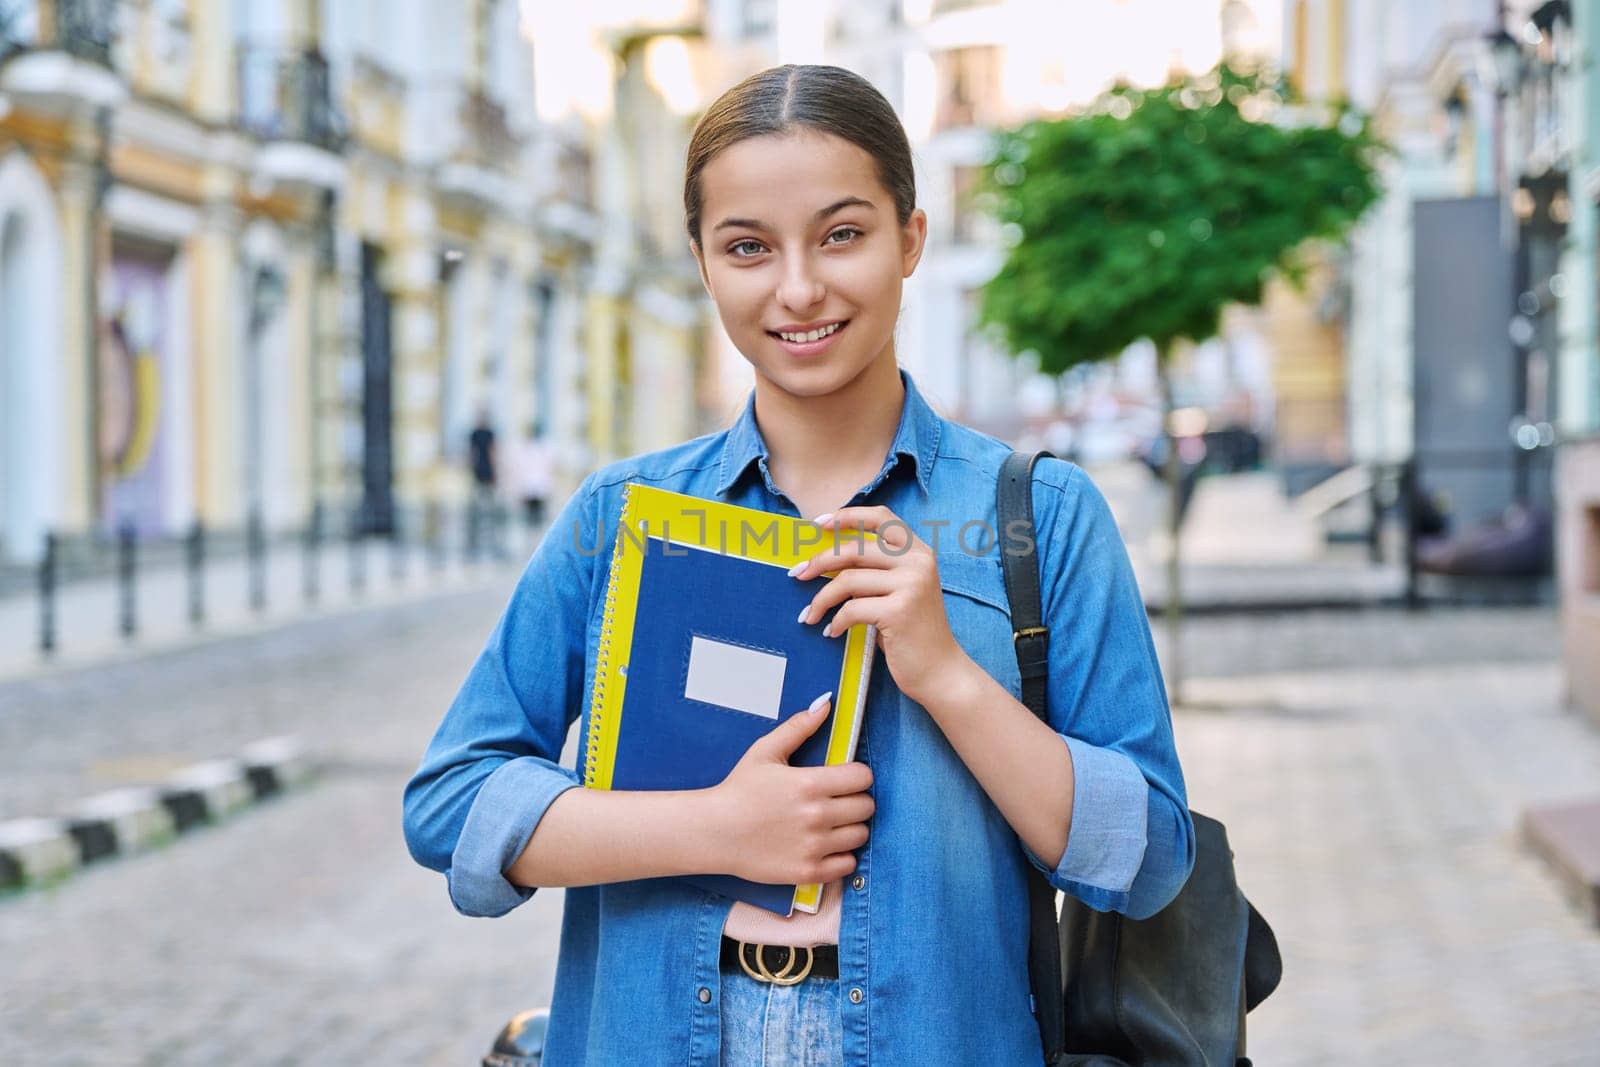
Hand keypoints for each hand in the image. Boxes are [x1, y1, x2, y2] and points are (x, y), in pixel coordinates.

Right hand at [704, 695, 874, 885]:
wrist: (714, 832)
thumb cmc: (739, 790)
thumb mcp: (765, 751)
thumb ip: (798, 727)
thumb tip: (825, 704)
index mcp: (810, 783)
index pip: (863, 777)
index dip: (857, 775)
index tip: (845, 779)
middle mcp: (817, 815)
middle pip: (866, 806)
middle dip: (856, 801)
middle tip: (838, 801)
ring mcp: (814, 846)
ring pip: (860, 835)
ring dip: (850, 828)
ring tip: (831, 823)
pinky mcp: (808, 871)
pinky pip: (847, 864)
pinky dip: (841, 855)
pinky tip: (825, 846)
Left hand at [792, 506, 970, 706]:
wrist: (940, 671)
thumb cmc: (912, 632)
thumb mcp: (900, 591)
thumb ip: (876, 570)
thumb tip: (826, 558)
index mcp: (919, 552)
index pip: (882, 517)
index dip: (848, 516)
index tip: (818, 523)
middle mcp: (918, 562)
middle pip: (855, 548)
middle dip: (820, 561)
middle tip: (798, 575)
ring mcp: (911, 585)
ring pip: (848, 580)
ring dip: (821, 599)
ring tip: (810, 615)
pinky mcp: (900, 611)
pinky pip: (852, 609)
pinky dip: (835, 621)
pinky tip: (832, 632)